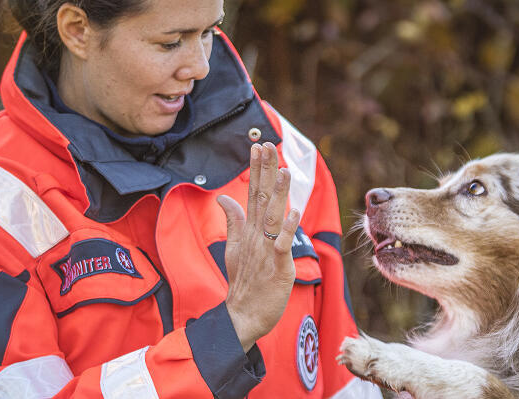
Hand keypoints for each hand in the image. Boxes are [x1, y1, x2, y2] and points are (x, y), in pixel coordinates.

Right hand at [215, 142, 300, 351]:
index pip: (252, 193)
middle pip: (261, 198)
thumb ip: (233, 222)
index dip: (256, 169)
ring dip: (279, 193)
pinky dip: (287, 229)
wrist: (242, 317)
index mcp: (248, 231)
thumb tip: (224, 198)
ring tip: (284, 170)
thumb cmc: (243, 284)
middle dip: (265, 170)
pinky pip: (282, 245)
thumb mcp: (234, 249)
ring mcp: (265, 251)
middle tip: (268, 144)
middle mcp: (255, 236)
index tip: (258, 146)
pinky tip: (294, 212)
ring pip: (272, 216)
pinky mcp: (276, 267)